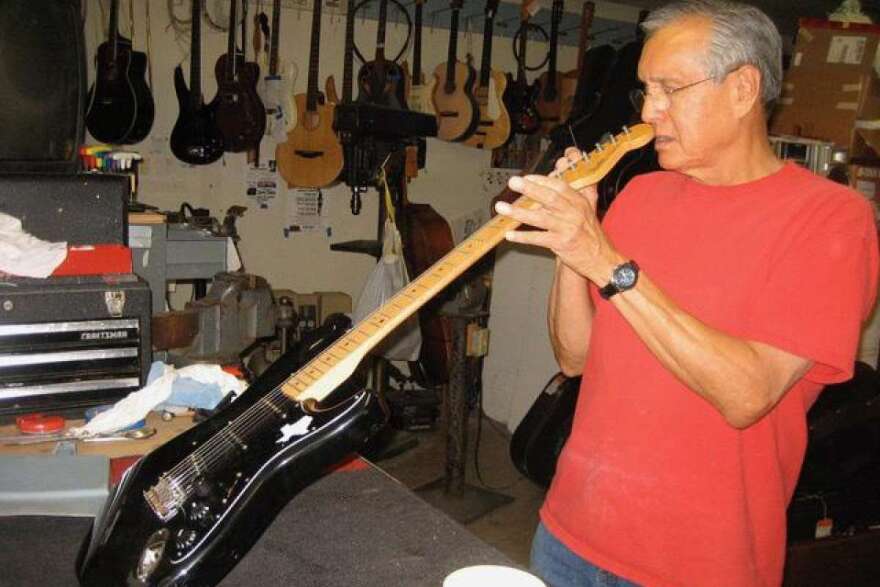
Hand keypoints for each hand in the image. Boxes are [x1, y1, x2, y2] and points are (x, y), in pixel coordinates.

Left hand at [493, 149, 622, 283]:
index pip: (559, 186)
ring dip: (519, 212)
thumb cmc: (590, 234)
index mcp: (580, 201)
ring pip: (540, 218)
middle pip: (549, 198)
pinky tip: (509, 234)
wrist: (601, 260)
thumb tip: (560, 171)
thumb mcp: (588, 209)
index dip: (542, 180)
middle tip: (513, 182)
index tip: (526, 177)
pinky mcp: (562, 244)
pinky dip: (523, 236)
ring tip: (502, 208)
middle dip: (529, 189)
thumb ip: (575, 191)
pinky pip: (538, 239)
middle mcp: (574, 213)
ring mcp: (568, 229)